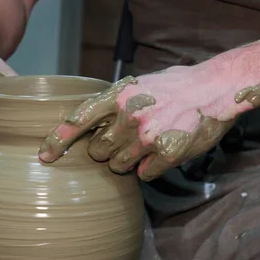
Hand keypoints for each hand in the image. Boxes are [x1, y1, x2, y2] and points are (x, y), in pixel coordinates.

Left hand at [38, 66, 245, 180]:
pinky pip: (143, 174)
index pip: (77, 120)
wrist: (215, 87)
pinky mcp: (166, 153)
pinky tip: (162, 151)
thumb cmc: (174, 86)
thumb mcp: (136, 85)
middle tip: (126, 138)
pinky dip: (149, 168)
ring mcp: (147, 136)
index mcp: (117, 96)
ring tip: (147, 143)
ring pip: (118, 166)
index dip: (57, 140)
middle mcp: (128, 116)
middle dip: (106, 150)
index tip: (44, 156)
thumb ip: (111, 104)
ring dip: (127, 161)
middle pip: (97, 151)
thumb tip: (88, 126)